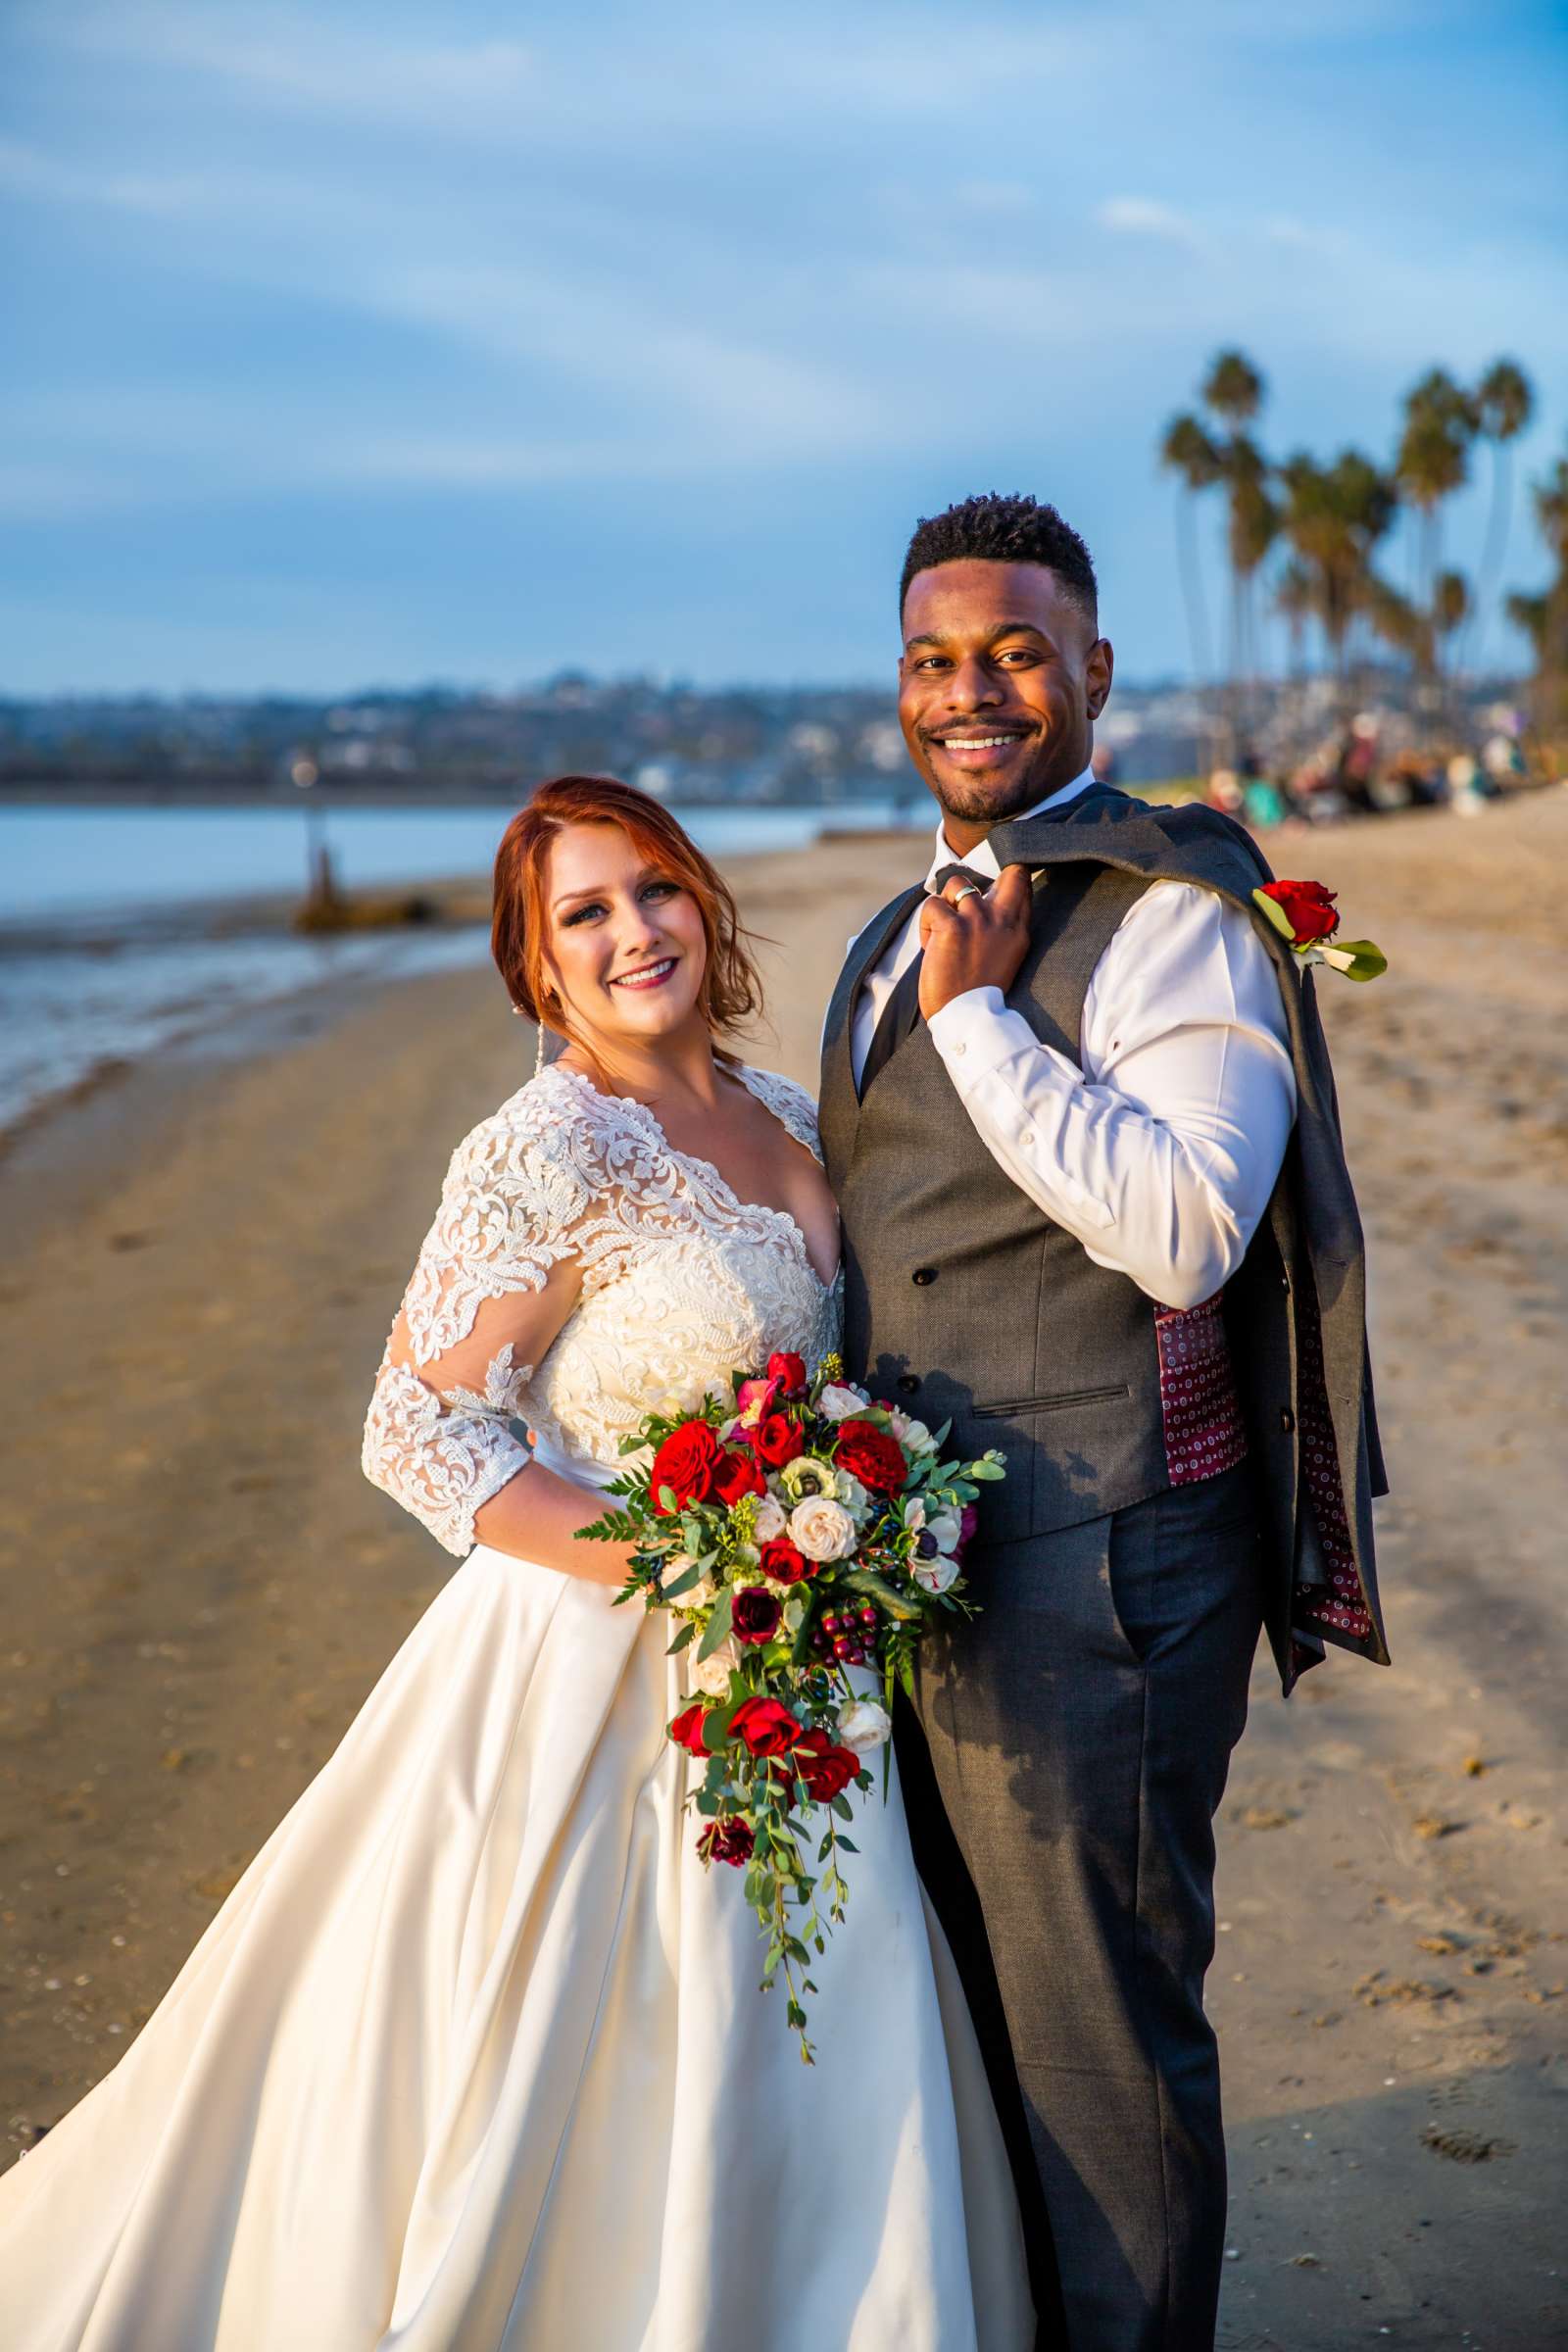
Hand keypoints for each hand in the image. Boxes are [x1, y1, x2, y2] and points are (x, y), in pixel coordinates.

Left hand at [918, 863, 1032, 1019]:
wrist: (967, 1019)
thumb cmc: (979, 992)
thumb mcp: (1006, 957)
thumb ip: (1002, 928)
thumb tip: (986, 900)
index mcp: (1018, 930)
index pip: (1022, 884)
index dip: (1006, 879)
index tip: (990, 891)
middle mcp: (1002, 919)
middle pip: (1009, 872)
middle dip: (985, 877)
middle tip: (962, 903)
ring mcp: (977, 919)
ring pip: (957, 883)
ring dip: (945, 904)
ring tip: (942, 931)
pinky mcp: (952, 927)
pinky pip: (932, 905)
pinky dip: (926, 925)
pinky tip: (931, 947)